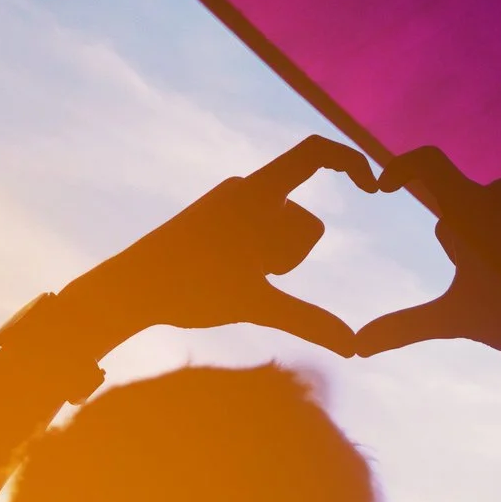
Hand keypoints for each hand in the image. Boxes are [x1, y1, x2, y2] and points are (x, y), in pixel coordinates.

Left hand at [68, 136, 375, 353]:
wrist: (128, 287)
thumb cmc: (189, 290)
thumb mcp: (256, 306)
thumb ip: (309, 322)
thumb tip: (354, 348)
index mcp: (257, 193)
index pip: (314, 153)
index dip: (350, 160)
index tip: (372, 189)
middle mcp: (245, 188)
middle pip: (304, 219)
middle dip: (295, 254)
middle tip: (256, 278)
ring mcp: (230, 202)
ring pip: (283, 230)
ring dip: (275, 259)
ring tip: (237, 279)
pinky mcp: (217, 216)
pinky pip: (262, 232)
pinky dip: (261, 256)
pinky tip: (231, 278)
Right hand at [356, 147, 500, 362]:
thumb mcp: (453, 320)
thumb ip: (403, 328)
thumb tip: (357, 348)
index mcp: (471, 209)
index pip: (427, 161)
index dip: (401, 167)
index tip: (387, 186)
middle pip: (461, 202)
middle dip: (458, 234)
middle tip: (473, 276)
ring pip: (496, 211)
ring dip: (489, 235)